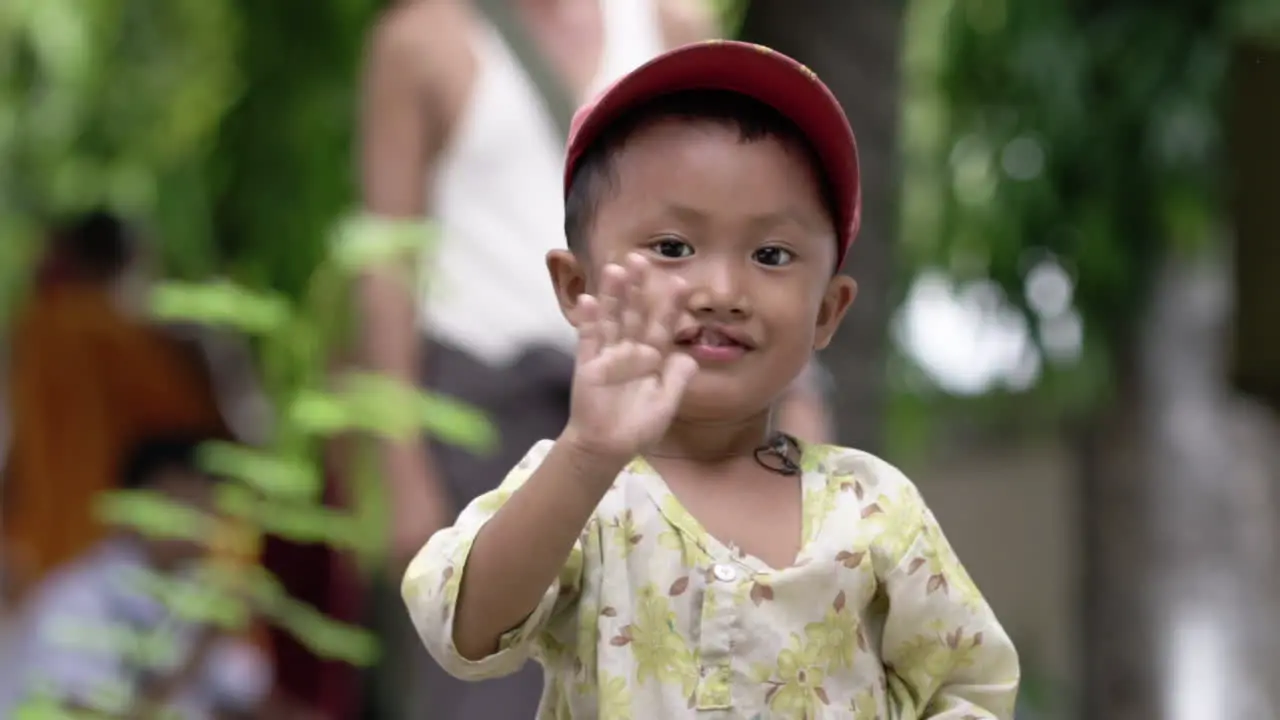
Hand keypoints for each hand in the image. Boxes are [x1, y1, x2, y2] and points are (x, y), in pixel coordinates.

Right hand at [563, 254, 697, 460]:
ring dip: (612, 295)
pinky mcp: (587, 362)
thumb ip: (677, 380)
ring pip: (611, 318)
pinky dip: (588, 320)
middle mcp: (630, 348)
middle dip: (637, 287)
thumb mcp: (665, 405)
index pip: (662, 325)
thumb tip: (689, 357)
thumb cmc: (637, 426)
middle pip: (634, 312)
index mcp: (653, 356)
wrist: (606, 446)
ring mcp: (607, 353)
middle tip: (640, 258)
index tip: (679, 282)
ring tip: (615, 269)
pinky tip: (589, 300)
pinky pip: (588, 338)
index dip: (669, 305)